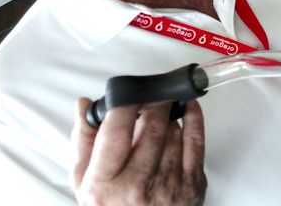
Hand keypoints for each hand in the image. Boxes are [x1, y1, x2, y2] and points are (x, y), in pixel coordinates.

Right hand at [70, 98, 206, 205]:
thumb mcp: (84, 181)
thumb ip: (83, 141)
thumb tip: (85, 104)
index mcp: (105, 183)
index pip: (116, 131)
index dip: (124, 104)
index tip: (127, 94)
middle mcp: (138, 185)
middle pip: (152, 126)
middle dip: (152, 103)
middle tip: (149, 95)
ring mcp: (169, 185)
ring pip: (174, 131)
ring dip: (167, 115)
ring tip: (159, 112)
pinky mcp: (193, 184)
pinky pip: (197, 140)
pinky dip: (194, 118)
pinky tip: (187, 107)